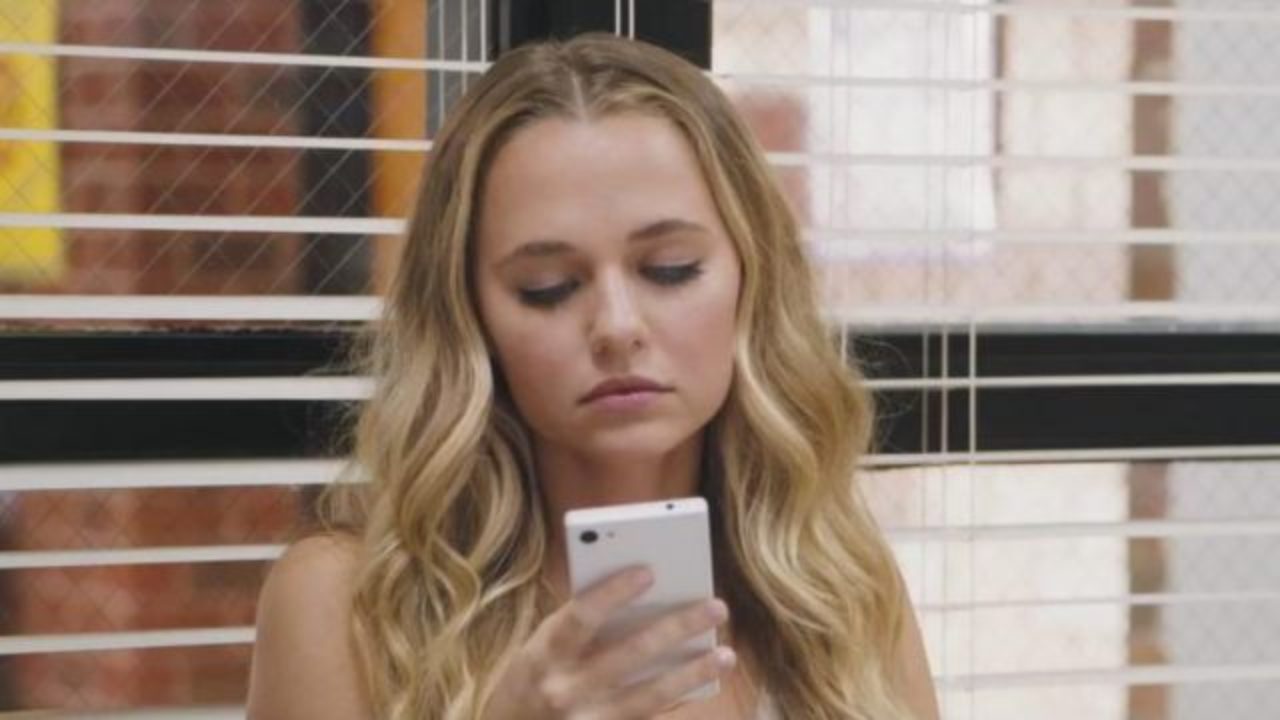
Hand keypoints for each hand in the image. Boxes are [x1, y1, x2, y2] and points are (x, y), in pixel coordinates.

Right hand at [483, 566, 735, 718]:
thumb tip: (643, 597)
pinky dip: (677, 699)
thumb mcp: (540, 649)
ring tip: (726, 654)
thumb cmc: (532, 679)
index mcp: (543, 654)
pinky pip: (649, 718)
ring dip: (692, 673)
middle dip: (677, 627)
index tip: (649, 571)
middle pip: (630, 653)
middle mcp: (563, 689)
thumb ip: (580, 626)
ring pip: (650, 694)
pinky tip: (703, 684)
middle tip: (716, 606)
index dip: (613, 593)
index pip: (581, 616)